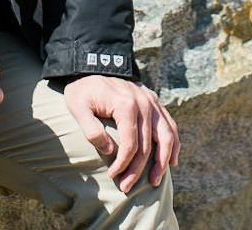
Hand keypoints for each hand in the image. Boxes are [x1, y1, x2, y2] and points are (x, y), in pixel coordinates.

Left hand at [63, 74, 179, 192]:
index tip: (113, 176)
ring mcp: (152, 101)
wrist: (92, 65)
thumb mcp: (78, 108)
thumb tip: (111, 151)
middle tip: (127, 187)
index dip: (123, 164)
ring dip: (163, 161)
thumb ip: (92, 130)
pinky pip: (170, 125)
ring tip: (155, 181)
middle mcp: (144, 103)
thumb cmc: (83, 90)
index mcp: (126, 105)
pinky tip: (172, 160)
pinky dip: (174, 143)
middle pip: (148, 145)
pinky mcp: (154, 101)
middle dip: (139, 170)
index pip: (131, 144)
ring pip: (167, 136)